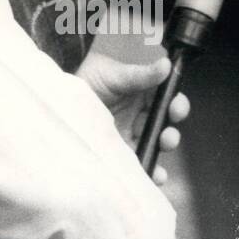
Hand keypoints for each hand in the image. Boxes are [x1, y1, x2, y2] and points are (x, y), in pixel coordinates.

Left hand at [76, 50, 190, 185]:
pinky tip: (156, 174)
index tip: (177, 105)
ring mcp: (131, 136)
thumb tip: (166, 65)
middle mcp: (140, 116)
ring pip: (155, 146)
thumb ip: (140, 75)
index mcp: (142, 95)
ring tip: (163, 144)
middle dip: (171, 131)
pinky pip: (141, 165)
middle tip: (169, 132)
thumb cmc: (89, 81)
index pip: (166, 101)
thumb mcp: (115, 74)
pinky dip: (152, 172)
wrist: (61, 100)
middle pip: (164, 127)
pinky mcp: (121, 154)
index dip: (176, 105)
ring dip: (164, 148)